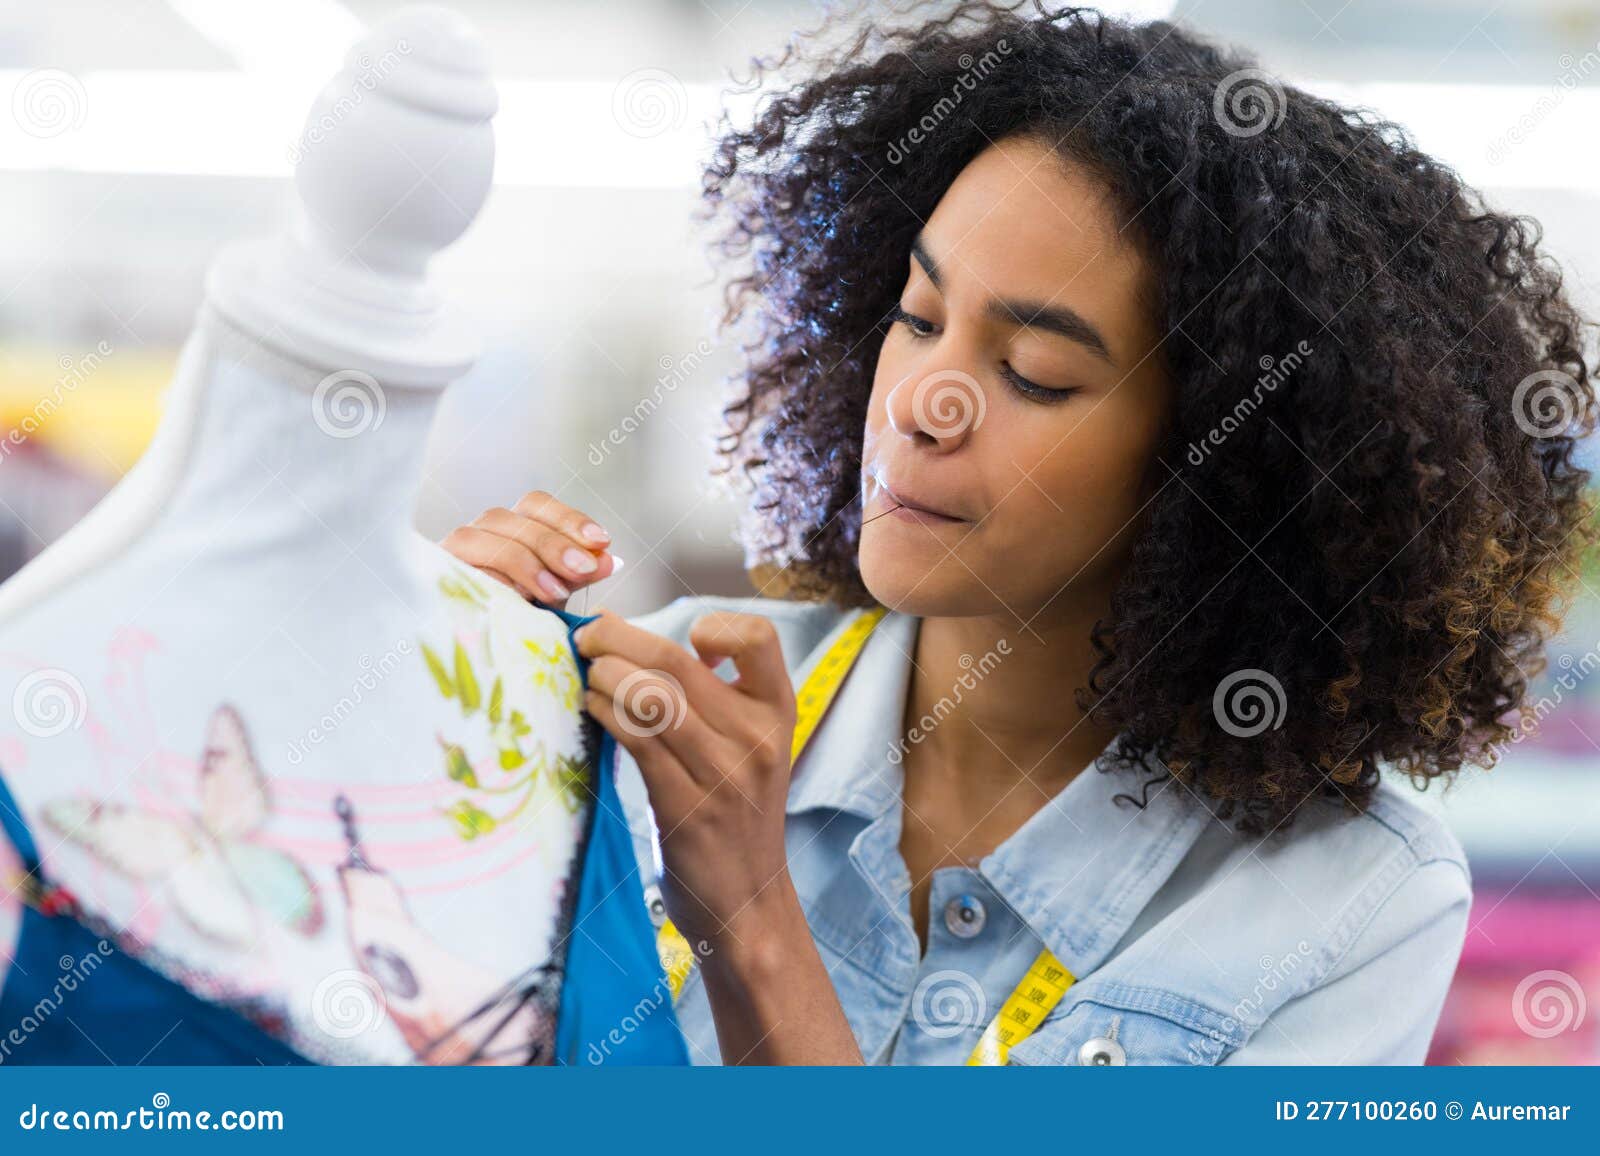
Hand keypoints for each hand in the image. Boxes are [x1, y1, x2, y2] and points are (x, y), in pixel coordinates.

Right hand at [440, 490, 621, 609]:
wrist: (476, 652)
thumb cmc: (518, 617)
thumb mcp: (554, 593)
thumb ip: (577, 575)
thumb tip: (609, 559)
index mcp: (510, 528)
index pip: (536, 505)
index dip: (569, 519)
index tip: (601, 541)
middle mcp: (479, 532)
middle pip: (512, 519)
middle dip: (553, 544)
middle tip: (583, 570)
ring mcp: (451, 552)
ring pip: (479, 538)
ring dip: (522, 562)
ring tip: (552, 592)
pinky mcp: (432, 575)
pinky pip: (455, 569)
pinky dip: (486, 581)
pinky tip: (513, 598)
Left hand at [573, 609, 801, 948]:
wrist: (748, 904)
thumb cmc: (735, 816)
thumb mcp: (747, 748)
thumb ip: (709, 698)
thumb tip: (626, 636)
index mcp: (778, 711)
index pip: (758, 636)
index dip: (715, 624)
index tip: (685, 642)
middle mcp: (758, 737)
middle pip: (676, 659)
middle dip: (618, 637)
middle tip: (587, 637)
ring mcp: (724, 773)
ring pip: (650, 694)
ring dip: (604, 675)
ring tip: (587, 677)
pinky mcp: (687, 807)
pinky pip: (636, 739)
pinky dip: (604, 712)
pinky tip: (592, 710)